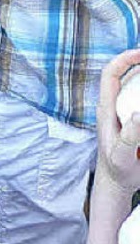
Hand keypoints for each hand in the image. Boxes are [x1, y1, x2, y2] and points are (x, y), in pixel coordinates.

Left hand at [96, 49, 139, 193]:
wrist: (117, 184)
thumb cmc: (116, 170)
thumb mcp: (122, 154)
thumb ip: (130, 135)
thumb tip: (139, 114)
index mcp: (106, 108)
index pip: (110, 74)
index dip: (123, 59)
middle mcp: (114, 106)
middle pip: (126, 76)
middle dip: (139, 66)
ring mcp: (124, 113)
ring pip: (136, 89)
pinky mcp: (133, 122)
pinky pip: (139, 103)